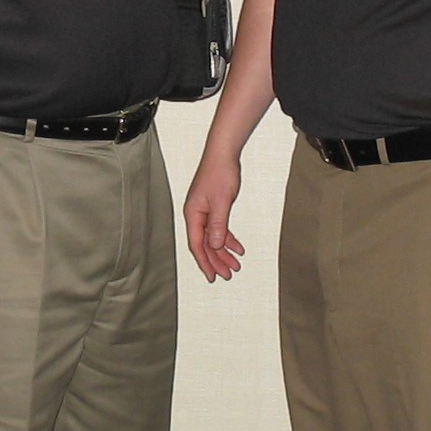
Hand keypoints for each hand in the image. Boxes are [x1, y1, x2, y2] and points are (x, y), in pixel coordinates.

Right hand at [183, 152, 245, 281]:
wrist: (223, 153)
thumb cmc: (219, 172)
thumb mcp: (221, 201)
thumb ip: (218, 224)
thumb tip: (215, 245)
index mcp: (193, 214)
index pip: (197, 245)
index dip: (205, 263)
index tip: (213, 276)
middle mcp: (196, 214)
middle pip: (205, 245)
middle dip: (217, 261)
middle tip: (228, 274)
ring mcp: (204, 211)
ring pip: (212, 238)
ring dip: (223, 252)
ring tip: (235, 264)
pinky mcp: (213, 207)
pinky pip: (219, 229)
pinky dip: (228, 239)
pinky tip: (237, 247)